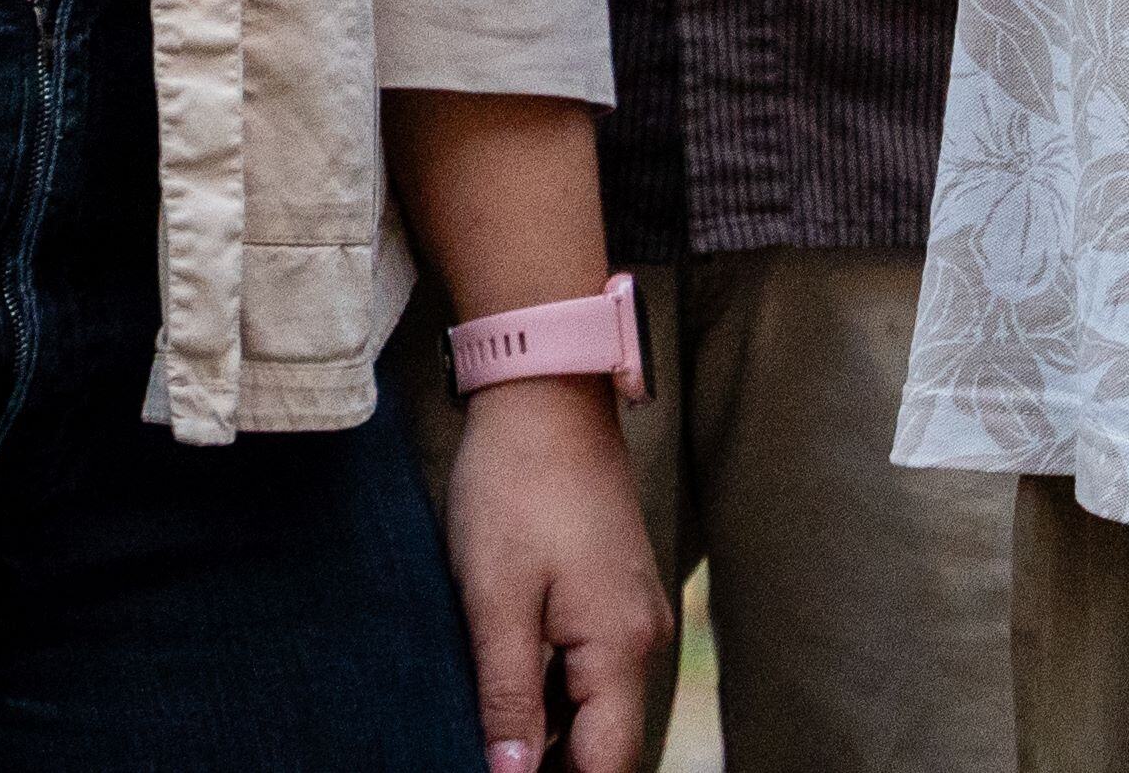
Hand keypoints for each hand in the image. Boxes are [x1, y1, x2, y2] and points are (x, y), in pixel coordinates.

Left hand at [441, 379, 668, 772]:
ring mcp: (633, 614)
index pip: (607, 765)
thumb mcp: (496, 599)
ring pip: (599, 710)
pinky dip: (556, 700)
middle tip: (485, 761)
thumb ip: (509, 698)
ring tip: (488, 744)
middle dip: (553, 770)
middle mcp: (643, 637)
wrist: (545, 394)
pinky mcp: (615, 594)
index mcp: (621, 646)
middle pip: (607, 744)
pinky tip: (506, 701)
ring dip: (551, 739)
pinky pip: (592, 673)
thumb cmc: (516, 487)